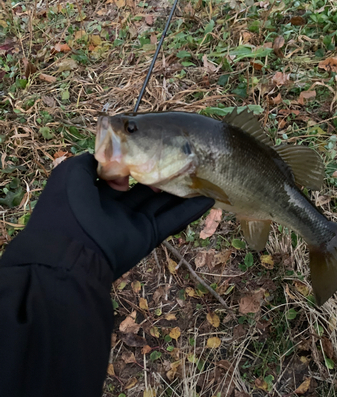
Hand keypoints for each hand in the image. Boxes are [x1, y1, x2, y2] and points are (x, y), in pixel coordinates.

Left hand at [24, 153, 213, 278]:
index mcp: (96, 194)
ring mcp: (134, 222)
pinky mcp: (148, 235)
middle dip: (162, 174)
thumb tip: (106, 155)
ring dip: (181, 190)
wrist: (72, 250)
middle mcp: (116, 208)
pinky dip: (190, 211)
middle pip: (145, 188)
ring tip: (202, 175)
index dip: (136, 161)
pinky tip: (209, 199)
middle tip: (183, 158)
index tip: (153, 146)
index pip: (121, 175)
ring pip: (162, 202)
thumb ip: (89, 161)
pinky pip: (172, 220)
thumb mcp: (71, 173)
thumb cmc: (68, 207)